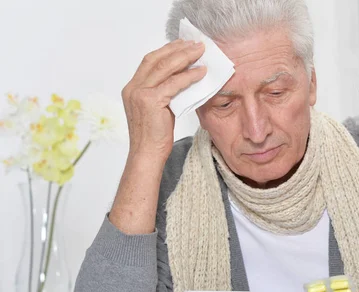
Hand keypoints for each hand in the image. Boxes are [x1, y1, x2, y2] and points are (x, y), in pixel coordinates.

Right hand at [121, 39, 206, 161]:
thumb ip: (166, 93)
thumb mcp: (159, 109)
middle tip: (195, 44)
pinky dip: (189, 76)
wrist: (147, 155)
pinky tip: (201, 73)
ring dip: (185, 57)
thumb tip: (184, 80)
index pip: (149, 61)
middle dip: (177, 49)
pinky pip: (174, 84)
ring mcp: (139, 94)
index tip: (182, 44)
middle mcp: (132, 88)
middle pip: (156, 59)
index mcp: (132, 88)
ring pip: (165, 67)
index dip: (167, 51)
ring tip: (201, 52)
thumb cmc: (154, 137)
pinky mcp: (150, 101)